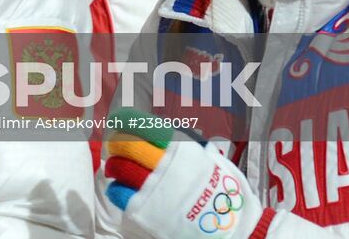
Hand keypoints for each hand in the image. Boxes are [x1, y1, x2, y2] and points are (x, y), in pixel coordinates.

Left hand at [103, 107, 270, 238]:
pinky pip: (120, 194)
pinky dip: (117, 188)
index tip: (120, 121)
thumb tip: (165, 132)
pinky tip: (121, 188)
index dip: (127, 121)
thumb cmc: (223, 191)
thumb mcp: (209, 159)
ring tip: (115, 167)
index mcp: (181, 149)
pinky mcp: (147, 211)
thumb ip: (186, 145)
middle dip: (116, 142)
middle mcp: (166, 165)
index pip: (145, 127)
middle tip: (115, 145)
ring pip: (121, 167)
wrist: (234, 227)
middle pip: (128, 145)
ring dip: (114, 165)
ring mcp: (155, 189)